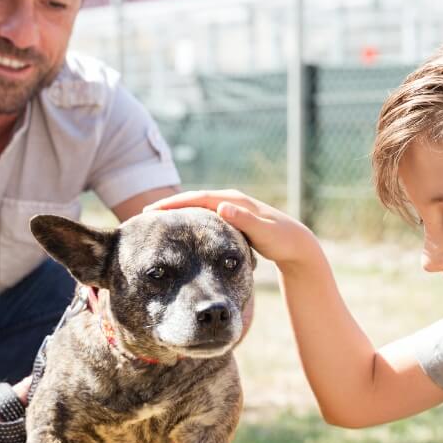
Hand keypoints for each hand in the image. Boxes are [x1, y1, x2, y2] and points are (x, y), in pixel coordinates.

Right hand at [145, 189, 319, 268]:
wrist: (297, 245)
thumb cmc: (282, 239)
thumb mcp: (265, 232)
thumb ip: (244, 220)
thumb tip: (221, 206)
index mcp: (233, 200)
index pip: (197, 198)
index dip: (173, 205)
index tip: (152, 212)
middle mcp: (230, 201)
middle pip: (192, 201)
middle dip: (169, 208)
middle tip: (144, 216)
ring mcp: (230, 210)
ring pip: (196, 210)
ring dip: (177, 215)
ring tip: (155, 224)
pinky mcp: (231, 220)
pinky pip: (203, 219)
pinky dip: (188, 223)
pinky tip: (178, 233)